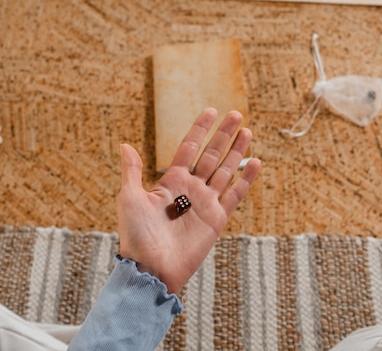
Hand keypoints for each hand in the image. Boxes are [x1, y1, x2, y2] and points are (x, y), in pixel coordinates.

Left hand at [117, 107, 260, 293]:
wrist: (151, 268)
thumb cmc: (136, 235)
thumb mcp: (130, 198)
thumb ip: (132, 171)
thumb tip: (125, 144)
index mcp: (171, 181)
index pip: (189, 147)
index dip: (200, 129)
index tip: (211, 111)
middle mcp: (191, 189)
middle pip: (212, 155)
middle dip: (224, 135)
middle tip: (236, 114)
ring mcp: (205, 203)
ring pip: (226, 171)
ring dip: (237, 151)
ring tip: (247, 131)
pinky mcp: (217, 220)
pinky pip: (235, 195)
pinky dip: (246, 179)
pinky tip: (256, 162)